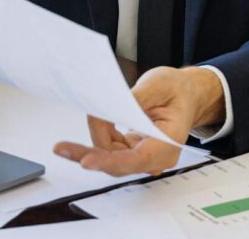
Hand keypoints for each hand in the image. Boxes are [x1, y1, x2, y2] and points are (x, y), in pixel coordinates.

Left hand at [52, 65, 223, 176]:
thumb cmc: (177, 89)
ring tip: (89, 115)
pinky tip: (96, 118)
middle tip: (62, 147)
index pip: (137, 159)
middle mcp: (156, 157)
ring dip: (92, 139)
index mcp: (169, 143)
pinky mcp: (132, 151)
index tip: (86, 160)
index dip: (110, 161)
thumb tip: (108, 107)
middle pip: (117, 163)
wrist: (186, 93)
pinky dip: (99, 134)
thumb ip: (135, 99)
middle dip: (88, 153)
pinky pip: (109, 149)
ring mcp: (143, 156)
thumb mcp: (159, 84)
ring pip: (109, 158)